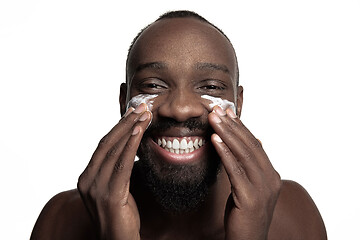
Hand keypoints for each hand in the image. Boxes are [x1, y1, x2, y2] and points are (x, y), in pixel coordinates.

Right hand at [77, 103, 150, 239]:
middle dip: (125, 123)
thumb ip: (117, 168)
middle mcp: (87, 180)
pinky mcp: (110, 196)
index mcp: (87, 177)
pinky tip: (140, 131)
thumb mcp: (116, 187)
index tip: (133, 112)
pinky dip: (131, 145)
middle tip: (141, 107)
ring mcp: (96, 188)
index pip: (103, 145)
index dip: (118, 127)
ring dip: (131, 129)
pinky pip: (122, 164)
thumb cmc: (121, 214)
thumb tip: (131, 147)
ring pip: (115, 150)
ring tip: (144, 114)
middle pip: (107, 143)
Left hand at [208, 106, 281, 239]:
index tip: (227, 112)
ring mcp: (262, 189)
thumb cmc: (244, 215)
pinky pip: (236, 170)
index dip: (240, 127)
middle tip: (217, 109)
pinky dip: (225, 153)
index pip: (255, 144)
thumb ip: (248, 167)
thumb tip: (249, 143)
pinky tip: (215, 141)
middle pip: (250, 145)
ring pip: (244, 154)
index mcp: (270, 174)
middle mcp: (270, 179)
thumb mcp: (248, 187)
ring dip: (227, 134)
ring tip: (214, 119)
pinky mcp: (250, 198)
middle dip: (232, 126)